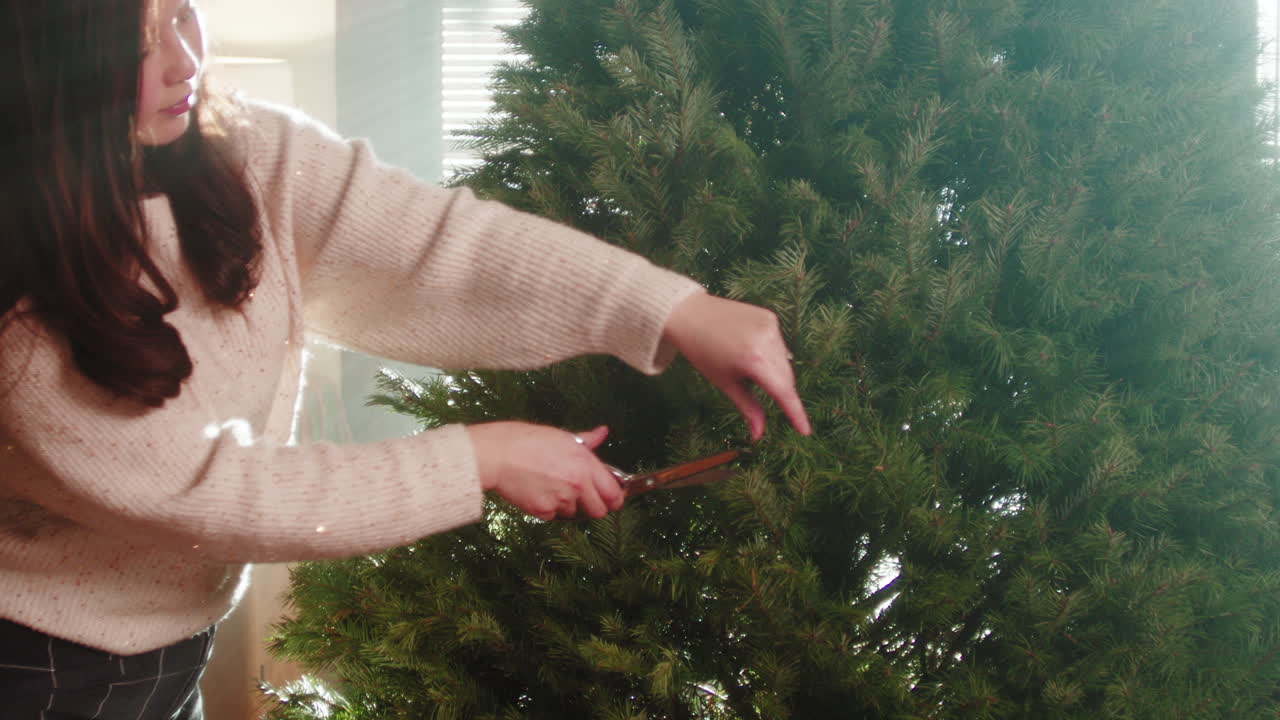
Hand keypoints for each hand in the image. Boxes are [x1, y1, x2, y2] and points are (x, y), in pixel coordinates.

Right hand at [468, 422, 623, 520]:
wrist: (497, 454)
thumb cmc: (527, 440)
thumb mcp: (562, 436)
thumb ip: (587, 440)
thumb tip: (602, 432)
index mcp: (585, 464)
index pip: (613, 492)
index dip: (615, 498)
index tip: (611, 498)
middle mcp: (577, 484)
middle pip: (599, 511)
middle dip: (594, 506)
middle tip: (584, 498)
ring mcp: (560, 499)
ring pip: (574, 513)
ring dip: (568, 505)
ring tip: (551, 486)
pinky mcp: (543, 511)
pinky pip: (553, 516)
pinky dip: (548, 508)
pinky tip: (538, 491)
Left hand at [662, 293, 811, 440]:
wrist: (690, 315)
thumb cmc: (703, 352)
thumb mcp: (726, 383)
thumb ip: (748, 409)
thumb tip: (758, 435)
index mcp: (755, 360)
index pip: (783, 392)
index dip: (796, 413)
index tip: (805, 431)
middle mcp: (768, 341)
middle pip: (786, 378)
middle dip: (781, 392)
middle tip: (767, 397)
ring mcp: (771, 326)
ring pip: (784, 361)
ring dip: (776, 372)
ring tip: (749, 367)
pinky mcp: (770, 317)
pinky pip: (779, 344)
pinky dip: (772, 354)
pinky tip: (751, 350)